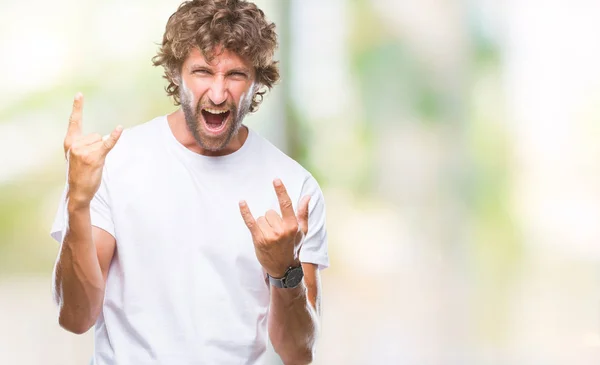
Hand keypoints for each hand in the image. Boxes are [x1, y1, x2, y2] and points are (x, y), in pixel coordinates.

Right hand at [63, 93, 122, 207]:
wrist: (78, 191)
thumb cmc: (78, 172)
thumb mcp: (75, 155)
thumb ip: (82, 143)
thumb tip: (102, 137)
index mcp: (69, 142)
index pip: (74, 121)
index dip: (77, 107)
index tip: (79, 94)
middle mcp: (75, 144)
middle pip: (96, 135)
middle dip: (97, 147)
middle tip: (89, 161)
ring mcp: (85, 151)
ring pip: (102, 141)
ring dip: (101, 152)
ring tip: (93, 164)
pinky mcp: (96, 157)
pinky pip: (108, 143)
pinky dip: (115, 136)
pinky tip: (120, 128)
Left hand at [239, 179, 310, 277]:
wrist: (283, 268)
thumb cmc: (293, 246)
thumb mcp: (302, 231)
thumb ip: (303, 213)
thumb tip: (307, 196)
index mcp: (292, 226)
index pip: (286, 204)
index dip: (281, 191)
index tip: (276, 180)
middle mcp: (281, 230)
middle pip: (270, 212)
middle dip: (271, 220)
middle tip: (276, 233)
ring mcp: (269, 235)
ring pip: (261, 218)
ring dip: (263, 225)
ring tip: (269, 238)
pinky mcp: (259, 239)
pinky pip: (250, 221)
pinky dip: (245, 212)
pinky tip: (242, 202)